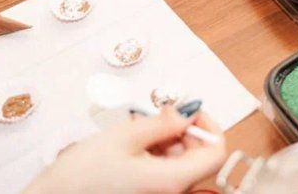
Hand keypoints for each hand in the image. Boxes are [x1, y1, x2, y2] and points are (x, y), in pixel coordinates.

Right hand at [24, 110, 225, 193]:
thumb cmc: (81, 176)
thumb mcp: (125, 137)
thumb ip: (163, 123)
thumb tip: (186, 112)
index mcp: (171, 181)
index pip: (216, 153)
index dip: (208, 126)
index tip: (190, 112)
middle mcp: (171, 193)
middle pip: (197, 158)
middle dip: (182, 132)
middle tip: (156, 117)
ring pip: (179, 164)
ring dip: (165, 143)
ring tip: (136, 133)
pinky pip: (163, 173)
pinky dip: (154, 156)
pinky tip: (131, 148)